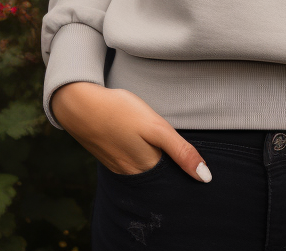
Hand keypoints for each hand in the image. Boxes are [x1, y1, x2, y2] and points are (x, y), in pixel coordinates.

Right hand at [51, 82, 211, 181]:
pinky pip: (133, 165)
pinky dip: (142, 158)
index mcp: (147, 170)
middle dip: (173, 170)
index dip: (188, 173)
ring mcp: (120, 168)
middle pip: (161, 177)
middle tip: (182, 152)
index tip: (200, 167)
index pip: (175, 180)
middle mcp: (133, 176)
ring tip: (165, 147)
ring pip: (147, 171)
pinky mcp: (111, 159)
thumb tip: (206, 178)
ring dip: (158, 163)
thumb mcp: (156, 127)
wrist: (79, 105)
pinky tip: (143, 144)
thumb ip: (181, 151)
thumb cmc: (121, 112)